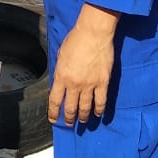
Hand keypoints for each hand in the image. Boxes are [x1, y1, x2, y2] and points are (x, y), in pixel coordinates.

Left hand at [48, 6, 118, 124]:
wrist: (93, 34)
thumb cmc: (75, 40)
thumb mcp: (60, 56)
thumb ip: (60, 71)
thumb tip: (60, 82)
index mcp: (61, 77)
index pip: (55, 100)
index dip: (54, 112)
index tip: (53, 119)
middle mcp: (74, 84)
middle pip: (71, 107)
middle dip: (69, 118)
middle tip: (68, 123)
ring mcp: (90, 85)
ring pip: (85, 107)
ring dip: (83, 116)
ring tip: (82, 121)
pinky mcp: (103, 82)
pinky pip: (101, 101)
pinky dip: (99, 109)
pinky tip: (97, 114)